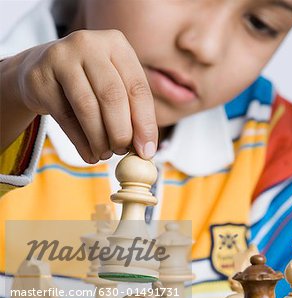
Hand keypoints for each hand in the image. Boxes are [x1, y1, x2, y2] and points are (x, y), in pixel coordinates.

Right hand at [8, 30, 157, 162]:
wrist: (41, 70)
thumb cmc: (88, 83)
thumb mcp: (113, 87)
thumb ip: (131, 112)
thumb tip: (146, 150)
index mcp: (116, 44)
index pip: (138, 88)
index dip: (145, 123)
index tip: (146, 151)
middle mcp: (88, 44)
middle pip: (112, 96)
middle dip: (121, 132)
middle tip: (122, 152)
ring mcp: (61, 58)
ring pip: (87, 108)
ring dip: (100, 140)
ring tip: (105, 155)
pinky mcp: (40, 78)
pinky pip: (66, 118)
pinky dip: (81, 142)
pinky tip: (89, 155)